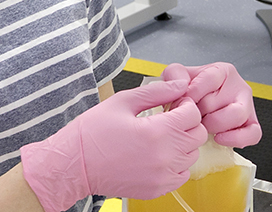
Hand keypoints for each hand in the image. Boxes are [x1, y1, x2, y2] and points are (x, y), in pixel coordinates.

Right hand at [20, 79, 207, 210]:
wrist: (73, 166)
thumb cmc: (92, 133)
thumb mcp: (122, 102)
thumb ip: (156, 92)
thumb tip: (179, 83)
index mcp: (157, 132)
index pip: (193, 114)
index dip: (185, 104)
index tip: (173, 104)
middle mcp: (164, 157)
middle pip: (198, 135)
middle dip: (187, 122)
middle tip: (169, 118)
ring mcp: (161, 176)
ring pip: (192, 155)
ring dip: (182, 143)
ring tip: (161, 136)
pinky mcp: (157, 189)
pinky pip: (182, 174)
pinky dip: (176, 163)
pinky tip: (158, 154)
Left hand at [163, 62, 261, 147]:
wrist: (197, 110)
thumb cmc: (190, 94)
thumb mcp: (178, 78)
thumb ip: (175, 74)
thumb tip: (182, 84)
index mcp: (222, 71)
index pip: (210, 78)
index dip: (193, 92)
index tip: (183, 101)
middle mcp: (238, 86)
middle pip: (218, 101)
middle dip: (199, 112)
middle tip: (191, 115)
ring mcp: (247, 106)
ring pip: (237, 115)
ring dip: (214, 124)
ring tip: (204, 125)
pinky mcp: (252, 126)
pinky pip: (252, 134)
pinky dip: (235, 138)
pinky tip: (218, 138)